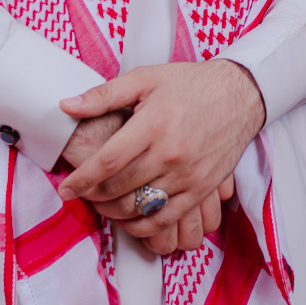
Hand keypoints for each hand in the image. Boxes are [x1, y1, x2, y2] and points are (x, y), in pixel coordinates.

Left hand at [56, 60, 265, 249]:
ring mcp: (188, 175)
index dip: (81, 179)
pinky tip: (130, 218)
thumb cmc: (190, 84)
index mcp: (153, 124)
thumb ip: (104, 94)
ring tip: (101, 204)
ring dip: (113, 212)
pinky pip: (167, 219)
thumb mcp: (146, 78)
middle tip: (81, 193)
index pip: (108, 162)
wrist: (240, 94)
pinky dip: (144, 226)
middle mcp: (171, 153)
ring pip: (140, 207)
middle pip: (120, 187)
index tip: (65, 189)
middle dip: (93, 195)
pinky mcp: (202, 189)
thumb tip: (66, 105)